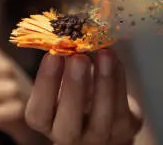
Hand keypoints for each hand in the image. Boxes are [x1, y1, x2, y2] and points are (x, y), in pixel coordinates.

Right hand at [25, 49, 142, 144]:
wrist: (107, 114)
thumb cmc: (77, 90)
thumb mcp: (62, 79)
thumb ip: (62, 61)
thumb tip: (68, 29)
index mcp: (47, 122)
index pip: (38, 113)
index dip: (45, 84)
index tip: (52, 55)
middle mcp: (69, 137)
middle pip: (68, 125)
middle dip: (74, 88)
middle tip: (78, 57)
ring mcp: (98, 137)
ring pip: (101, 117)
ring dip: (104, 82)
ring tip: (104, 53)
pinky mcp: (123, 130)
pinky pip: (122, 108)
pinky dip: (119, 80)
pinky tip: (115, 59)